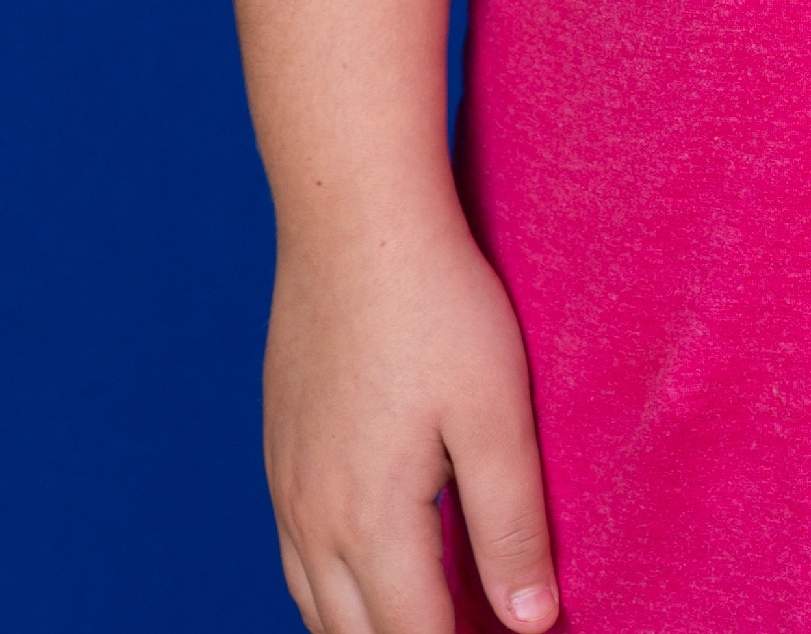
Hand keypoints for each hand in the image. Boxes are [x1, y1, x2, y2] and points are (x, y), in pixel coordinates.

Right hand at [262, 207, 558, 633]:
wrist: (354, 218)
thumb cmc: (437, 307)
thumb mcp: (496, 415)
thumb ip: (511, 527)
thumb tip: (530, 624)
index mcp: (371, 523)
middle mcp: (314, 522)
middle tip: (476, 630)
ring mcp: (287, 487)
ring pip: (318, 608)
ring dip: (370, 629)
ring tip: (430, 619)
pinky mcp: (280, 449)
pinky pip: (296, 557)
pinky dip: (334, 591)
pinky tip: (372, 570)